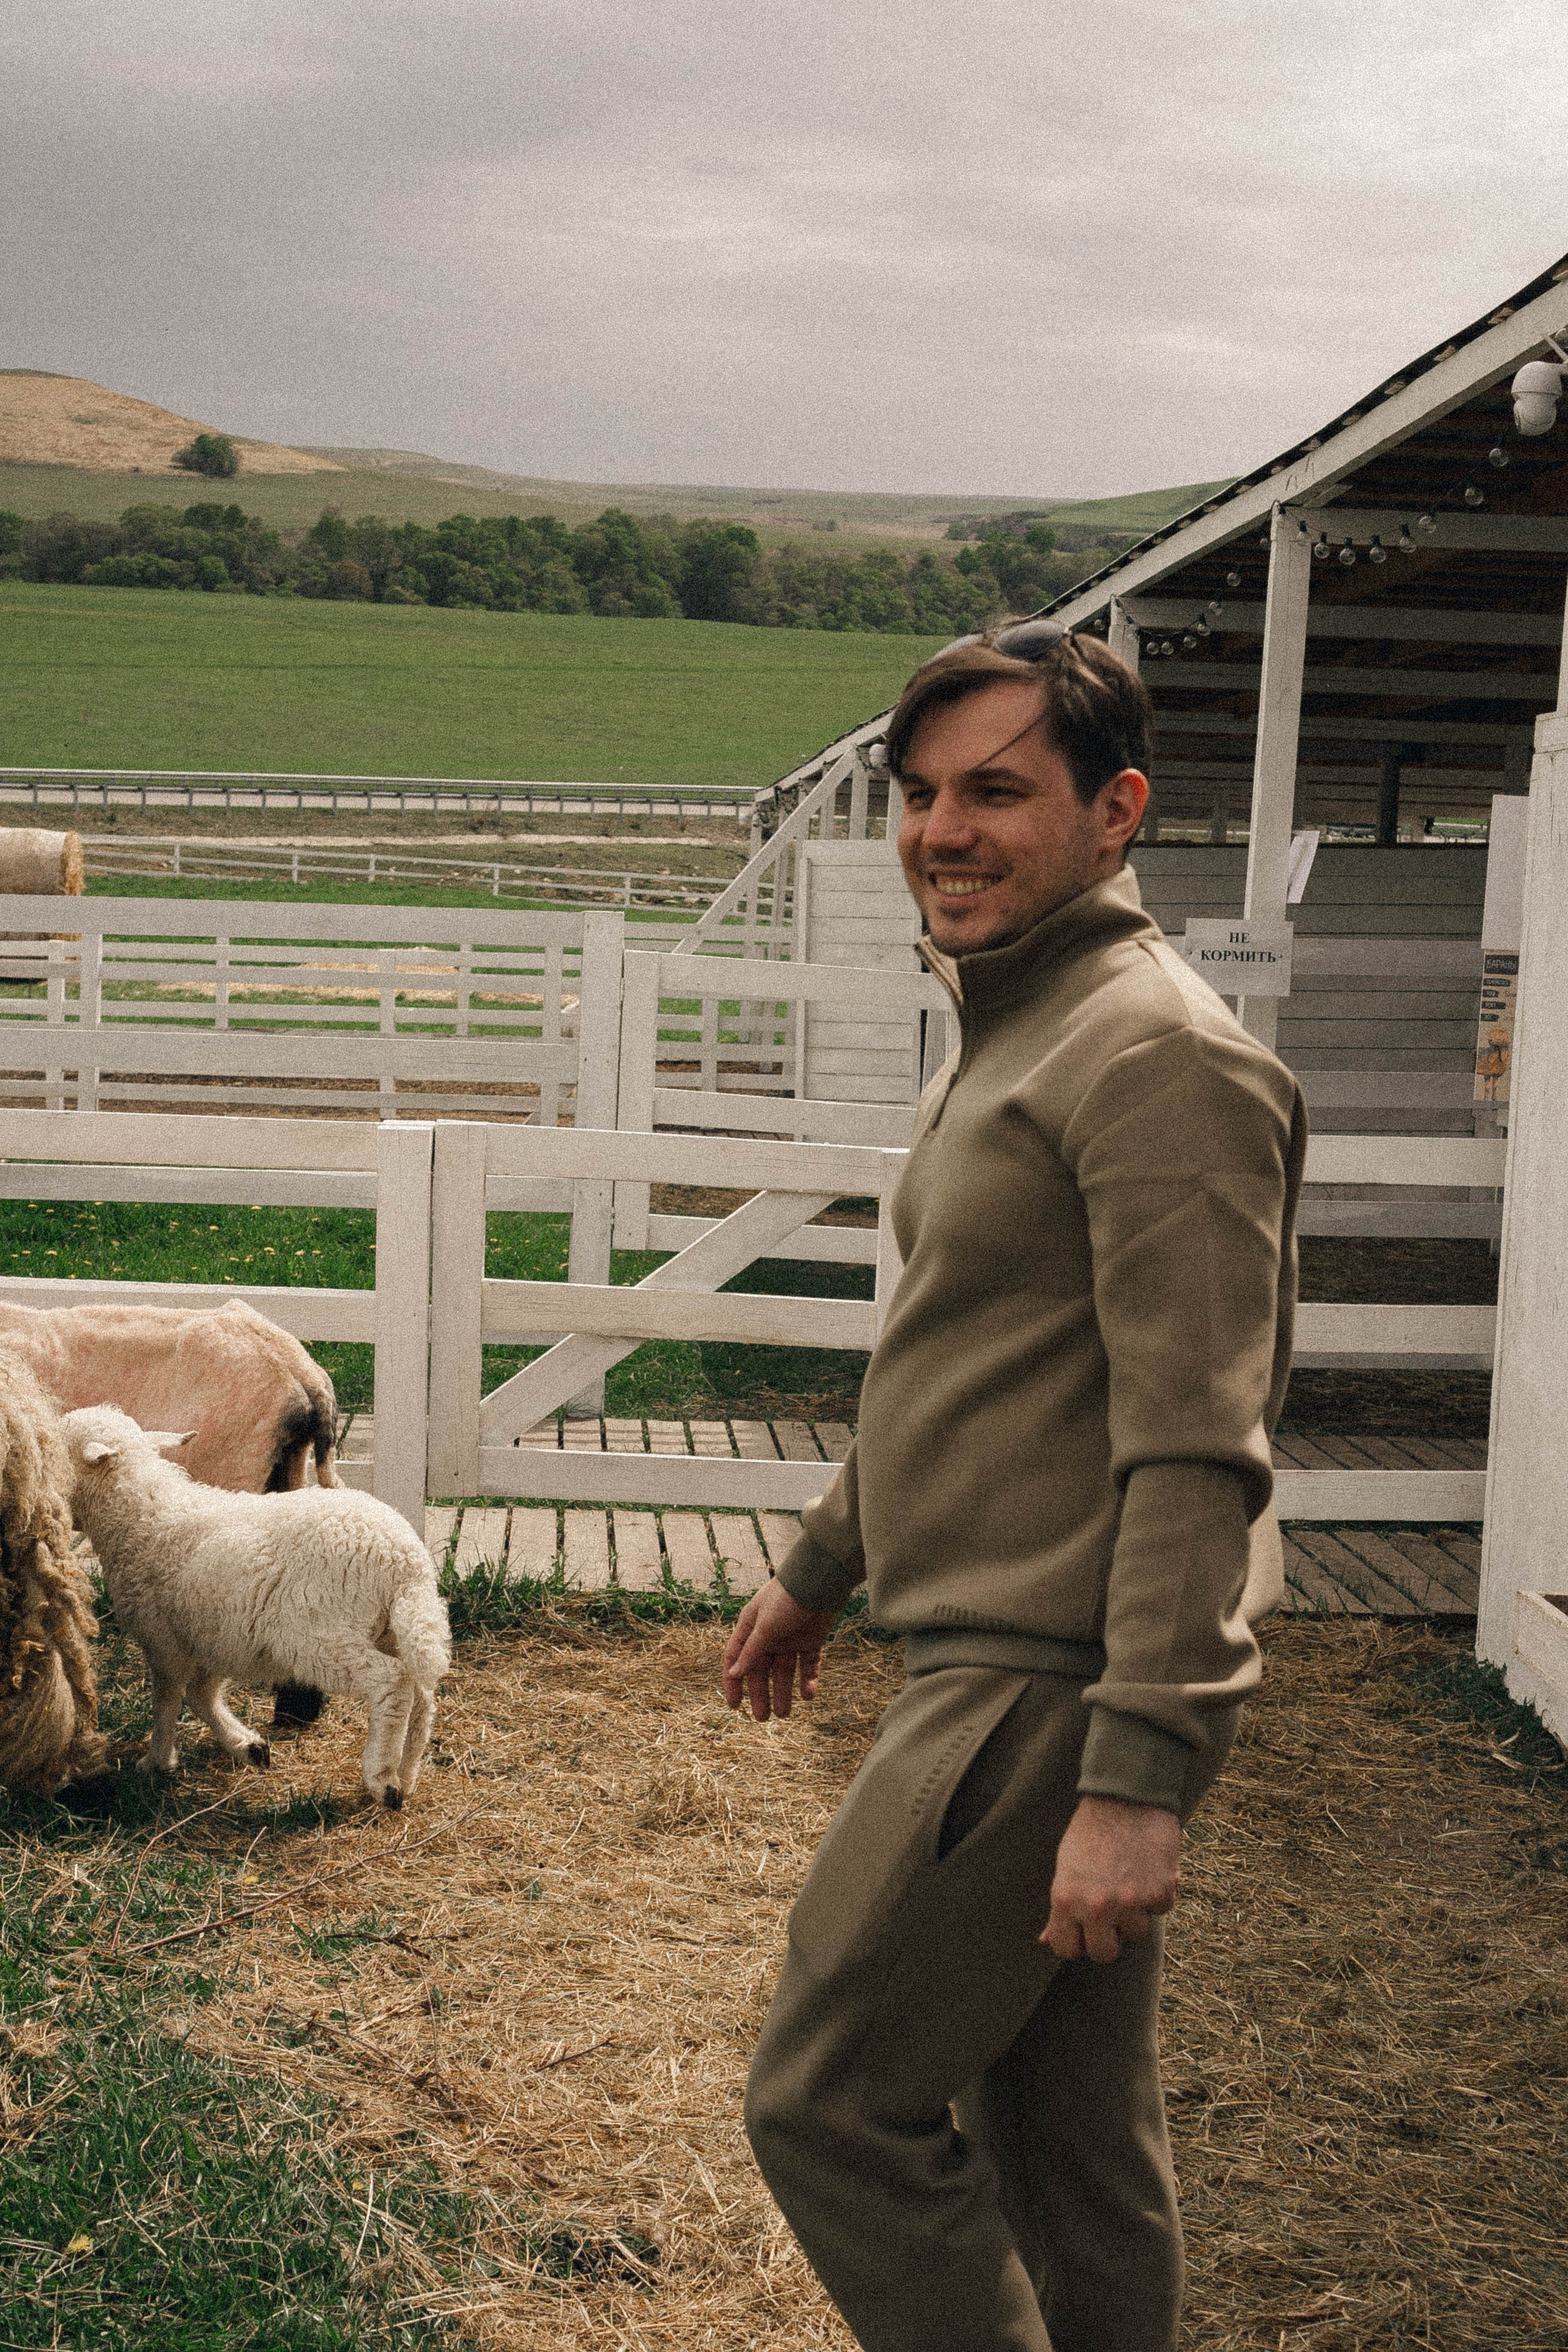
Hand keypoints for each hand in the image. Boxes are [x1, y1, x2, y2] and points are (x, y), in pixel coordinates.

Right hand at [722, 1579, 838, 1721]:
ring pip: (784, 1672)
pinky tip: (808, 1695)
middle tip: (762, 1718)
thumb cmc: (786, 1598)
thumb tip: (734, 1673)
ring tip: (784, 1714)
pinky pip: (808, 1665)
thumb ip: (751, 1651)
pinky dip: (808, 1680)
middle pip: (761, 1671)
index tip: (735, 1706)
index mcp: (751, 1628)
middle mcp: (768, 1636)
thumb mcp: (765, 1626)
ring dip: (783, 1692)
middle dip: (761, 1694)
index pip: (736, 1659)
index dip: (733, 1682)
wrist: (820, 1581)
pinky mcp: (811, 1641)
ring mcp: (790, 1639)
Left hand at [1042, 1796, 1180, 1962]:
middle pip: (1104, 1954)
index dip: (1078, 1941)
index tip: (1085, 1930)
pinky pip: (1161, 1910)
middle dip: (1109, 1938)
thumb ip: (1061, 1908)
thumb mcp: (1066, 1867)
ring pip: (1137, 1933)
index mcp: (1066, 1899)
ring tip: (1130, 1879)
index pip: (1067, 1950)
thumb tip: (1046, 1941)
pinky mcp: (1160, 1892)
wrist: (1127, 1795)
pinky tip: (1149, 1868)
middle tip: (1111, 1913)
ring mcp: (1130, 1901)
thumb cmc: (1090, 1831)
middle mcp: (1097, 1906)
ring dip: (1136, 1912)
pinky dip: (1158, 1893)